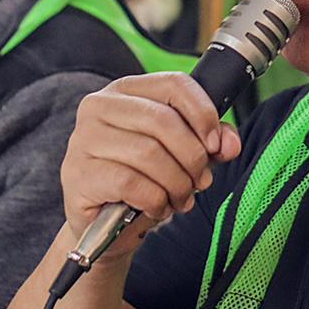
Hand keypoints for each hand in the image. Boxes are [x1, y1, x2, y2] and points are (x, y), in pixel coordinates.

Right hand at [59, 72, 241, 260]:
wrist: (102, 225)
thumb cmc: (140, 180)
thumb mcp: (179, 156)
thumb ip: (209, 142)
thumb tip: (229, 143)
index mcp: (125, 90)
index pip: (173, 84)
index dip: (203, 113)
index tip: (216, 144)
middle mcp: (99, 106)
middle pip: (163, 120)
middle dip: (193, 157)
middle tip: (201, 180)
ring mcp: (84, 138)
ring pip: (149, 153)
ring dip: (177, 183)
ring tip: (181, 198)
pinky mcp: (79, 173)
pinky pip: (131, 183)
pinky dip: (155, 200)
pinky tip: (157, 207)